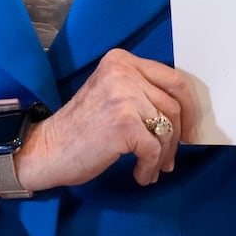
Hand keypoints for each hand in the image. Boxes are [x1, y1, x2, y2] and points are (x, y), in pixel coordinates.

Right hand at [19, 48, 193, 188]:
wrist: (46, 150)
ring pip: (167, 128)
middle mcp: (123, 72)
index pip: (173, 78)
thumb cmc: (80, 128)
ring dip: (163, 155)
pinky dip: (150, 166)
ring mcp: (124, 96)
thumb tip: (184, 113)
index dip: (188, 107)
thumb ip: (142, 92)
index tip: (189, 128)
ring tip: (152, 168)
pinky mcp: (124, 123)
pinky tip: (141, 174)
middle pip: (174, 104)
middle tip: (170, 156)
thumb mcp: (112, 94)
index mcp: (121, 61)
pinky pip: (154, 149)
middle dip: (177, 135)